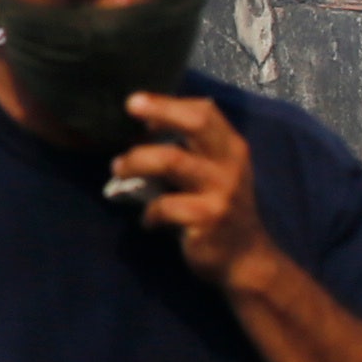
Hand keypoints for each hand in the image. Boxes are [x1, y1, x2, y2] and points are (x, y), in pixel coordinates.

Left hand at [112, 91, 269, 286]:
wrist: (245, 258)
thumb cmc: (218, 209)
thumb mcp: (215, 173)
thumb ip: (191, 150)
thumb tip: (144, 125)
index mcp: (231, 148)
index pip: (204, 111)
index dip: (169, 103)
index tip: (137, 104)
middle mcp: (230, 164)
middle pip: (196, 123)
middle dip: (160, 110)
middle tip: (129, 106)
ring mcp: (222, 191)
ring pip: (171, 161)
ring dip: (136, 162)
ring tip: (117, 169)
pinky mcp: (208, 218)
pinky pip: (165, 206)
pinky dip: (148, 213)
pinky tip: (148, 221)